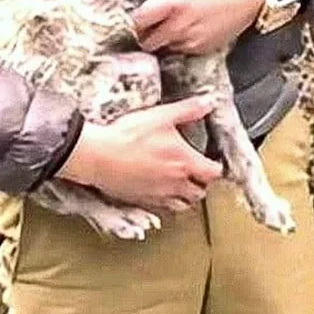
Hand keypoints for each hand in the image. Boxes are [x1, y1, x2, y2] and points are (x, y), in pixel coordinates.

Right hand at [56, 95, 223, 213]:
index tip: (213, 161)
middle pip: (200, 193)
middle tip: (198, 175)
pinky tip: (160, 193)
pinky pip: (160, 210)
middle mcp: (174, 183)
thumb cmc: (127, 137)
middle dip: (202, 184)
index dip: (216, 167)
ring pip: (182, 206)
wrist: (97, 156)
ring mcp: (157, 195)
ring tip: (183, 187)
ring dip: (186, 198)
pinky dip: (165, 204)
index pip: (213, 173)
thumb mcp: (162, 116)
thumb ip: (188, 110)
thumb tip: (208, 103)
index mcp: (184, 162)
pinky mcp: (140, 201)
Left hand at [130, 0, 268, 54]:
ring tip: (166, 23)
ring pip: (164, 48)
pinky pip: (182, 51)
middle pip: (148, 40)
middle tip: (148, 20)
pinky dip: (179, 43)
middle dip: (144, 32)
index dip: (134, 17)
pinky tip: (185, 27)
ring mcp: (195, 38)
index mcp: (176, 1)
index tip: (136, 10)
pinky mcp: (206, 46)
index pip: (139, 20)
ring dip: (161, 38)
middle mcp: (183, 24)